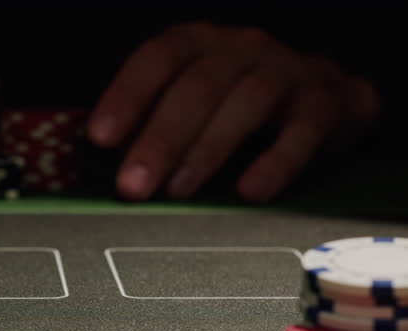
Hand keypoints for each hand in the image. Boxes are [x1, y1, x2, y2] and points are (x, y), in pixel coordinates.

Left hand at [88, 23, 380, 201]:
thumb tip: (98, 164)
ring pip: (246, 101)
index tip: (100, 138)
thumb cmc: (237, 105)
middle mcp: (241, 49)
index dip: (127, 95)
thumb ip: (149, 122)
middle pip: (198, 86)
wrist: (326, 99)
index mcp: (199, 43)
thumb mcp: (192, 100)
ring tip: (178, 192)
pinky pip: (303, 131)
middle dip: (160, 139)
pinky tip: (249, 192)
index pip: (158, 58)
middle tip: (132, 186)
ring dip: (207, 150)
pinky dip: (275, 162)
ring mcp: (286, 72)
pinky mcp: (325, 104)